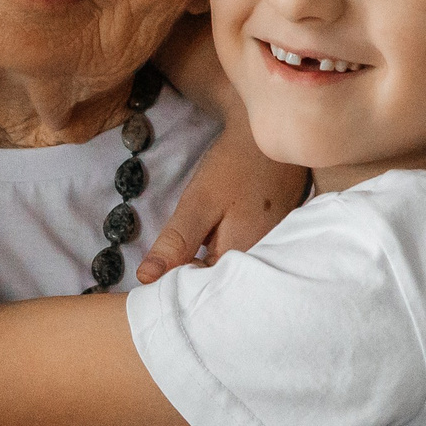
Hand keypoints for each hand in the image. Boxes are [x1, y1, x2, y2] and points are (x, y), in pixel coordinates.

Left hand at [138, 119, 308, 281]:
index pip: (203, 292)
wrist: (269, 134)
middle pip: (221, 284)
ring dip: (213, 261)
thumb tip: (146, 278)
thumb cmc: (236, 166)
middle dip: (196, 272)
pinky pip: (248, 256)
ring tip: (207, 236)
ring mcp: (275, 252)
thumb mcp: (199, 203)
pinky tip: (226, 230)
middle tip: (188, 243)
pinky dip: (231, 249)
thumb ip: (175, 243)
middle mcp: (264, 263)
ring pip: (233, 270)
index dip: (178, 282)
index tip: (163, 266)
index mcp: (243, 260)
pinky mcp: (279, 241)